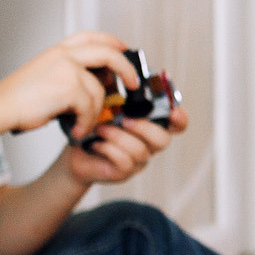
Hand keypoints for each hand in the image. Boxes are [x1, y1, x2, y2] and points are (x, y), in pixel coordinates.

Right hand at [0, 32, 140, 138]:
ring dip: (94, 113)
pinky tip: (77, 130)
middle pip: (108, 54)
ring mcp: (68, 69)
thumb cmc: (19, 99)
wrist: (0, 107)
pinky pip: (90, 108)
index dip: (112, 41)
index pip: (91, 36)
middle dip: (126, 69)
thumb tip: (98, 84)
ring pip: (99, 91)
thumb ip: (70, 74)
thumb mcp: (46, 75)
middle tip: (133, 85)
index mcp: (58, 50)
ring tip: (82, 125)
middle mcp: (64, 55)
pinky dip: (86, 123)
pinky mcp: (69, 87)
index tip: (124, 49)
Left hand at [64, 103, 188, 184]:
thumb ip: (120, 98)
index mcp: (151, 125)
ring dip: (118, 137)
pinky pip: (124, 161)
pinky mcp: (124, 173)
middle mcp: (149, 145)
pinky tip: (96, 143)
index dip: (180, 119)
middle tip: (124, 120)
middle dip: (143, 128)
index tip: (173, 111)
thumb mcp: (107, 108)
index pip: (177, 125)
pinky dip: (108, 148)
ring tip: (100, 129)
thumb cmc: (93, 128)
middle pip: (163, 140)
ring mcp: (138, 161)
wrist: (74, 153)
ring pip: (140, 150)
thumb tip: (123, 81)